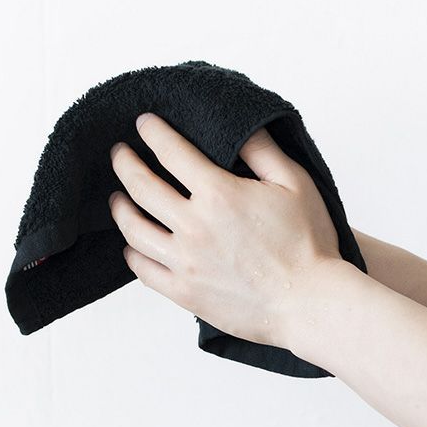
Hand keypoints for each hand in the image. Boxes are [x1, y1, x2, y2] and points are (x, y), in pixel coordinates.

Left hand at [108, 112, 342, 347]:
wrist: (309, 303)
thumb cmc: (308, 245)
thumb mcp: (296, 185)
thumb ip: (264, 151)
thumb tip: (241, 128)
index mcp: (219, 194)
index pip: (171, 152)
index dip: (153, 132)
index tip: (144, 123)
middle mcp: (193, 225)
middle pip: (141, 186)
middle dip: (125, 163)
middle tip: (120, 154)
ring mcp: (185, 262)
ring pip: (134, 229)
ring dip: (120, 208)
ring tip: (118, 199)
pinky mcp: (185, 293)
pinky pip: (144, 270)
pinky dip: (132, 254)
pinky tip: (133, 246)